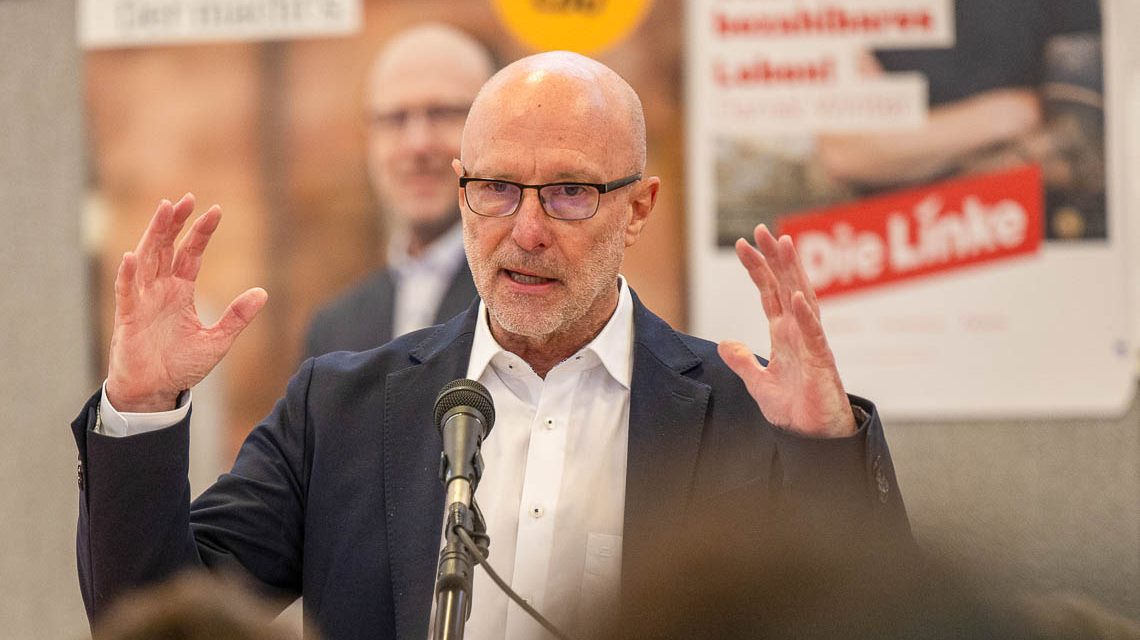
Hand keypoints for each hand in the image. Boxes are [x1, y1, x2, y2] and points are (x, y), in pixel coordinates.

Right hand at [105, 194, 266, 411]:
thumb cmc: (181, 365)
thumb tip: (263, 293)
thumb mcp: (217, 341)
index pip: (191, 254)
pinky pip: (126, 293)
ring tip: (163, 211)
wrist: (154, 391)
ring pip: (146, 260)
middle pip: (165, 248)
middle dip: (174, 223)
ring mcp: (142, 301)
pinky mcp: (128, 318)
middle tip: (185, 199)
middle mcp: (160, 290)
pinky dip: (127, 275)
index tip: (215, 210)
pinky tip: (132, 256)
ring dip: (153, 235)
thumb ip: (237, 317)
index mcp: (180, 292)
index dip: (201, 232)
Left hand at [717, 224, 854, 437]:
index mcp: (784, 334)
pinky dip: (806, 316)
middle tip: (761, 229)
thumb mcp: (759, 383)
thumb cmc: (795, 410)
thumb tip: (725, 342)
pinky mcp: (821, 364)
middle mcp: (799, 332)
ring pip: (803, 300)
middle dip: (774, 257)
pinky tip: (797, 297)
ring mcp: (811, 345)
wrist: (815, 439)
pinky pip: (814, 336)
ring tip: (784, 245)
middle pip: (786, 285)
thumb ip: (743, 362)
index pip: (768, 292)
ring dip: (793, 272)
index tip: (742, 244)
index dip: (757, 268)